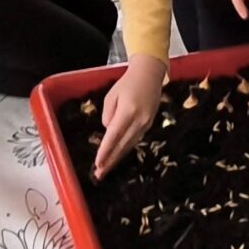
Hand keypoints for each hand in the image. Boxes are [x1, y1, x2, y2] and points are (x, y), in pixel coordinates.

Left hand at [95, 57, 165, 178]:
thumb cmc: (127, 83)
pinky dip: (126, 148)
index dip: (105, 151)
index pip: (114, 136)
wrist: (150, 75)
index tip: (98, 164)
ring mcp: (146, 123)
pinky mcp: (149, 124)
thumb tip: (109, 132)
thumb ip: (108, 115)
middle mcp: (139, 120)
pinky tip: (118, 155)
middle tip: (100, 174)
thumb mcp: (111, 96)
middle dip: (110, 161)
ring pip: (130, 145)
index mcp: (128, 111)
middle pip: (123, 145)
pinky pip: (135, 139)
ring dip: (118, 157)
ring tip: (107, 169)